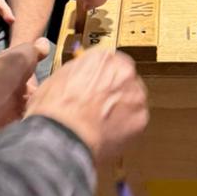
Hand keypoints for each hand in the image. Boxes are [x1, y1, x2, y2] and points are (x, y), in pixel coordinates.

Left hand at [0, 38, 49, 129]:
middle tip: (54, 110)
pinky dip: (28, 127)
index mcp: (20, 77)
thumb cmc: (9, 68)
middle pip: (32, 101)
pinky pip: (20, 126)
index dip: (46, 89)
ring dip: (36, 116)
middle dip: (41, 105)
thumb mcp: (26, 52)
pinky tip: (40, 129)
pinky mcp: (6, 123)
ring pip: (28, 114)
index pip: (36, 85)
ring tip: (51, 121)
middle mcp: (15, 93)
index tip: (57, 93)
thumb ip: (36, 50)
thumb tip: (44, 42)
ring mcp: (10, 108)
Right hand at [26, 49, 147, 163]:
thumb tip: (78, 78)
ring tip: (102, 124)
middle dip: (114, 92)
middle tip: (99, 107)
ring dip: (121, 109)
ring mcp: (136, 95)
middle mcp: (124, 72)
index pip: (109, 62)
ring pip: (132, 100)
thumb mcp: (57, 79)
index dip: (101, 77)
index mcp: (103, 58)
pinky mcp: (141, 119)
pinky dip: (125, 128)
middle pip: (124, 79)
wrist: (62, 137)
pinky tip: (108, 135)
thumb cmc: (54, 110)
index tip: (97, 87)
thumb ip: (77, 73)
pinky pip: (135, 121)